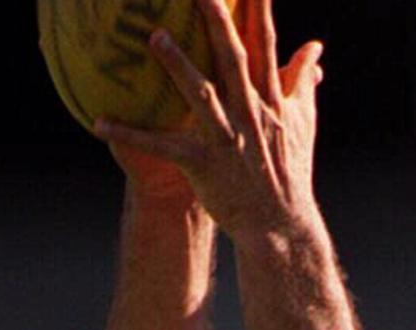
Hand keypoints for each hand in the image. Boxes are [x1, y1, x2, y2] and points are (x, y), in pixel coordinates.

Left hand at [95, 0, 324, 241]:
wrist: (281, 223)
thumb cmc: (290, 169)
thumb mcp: (302, 121)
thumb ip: (302, 80)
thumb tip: (314, 47)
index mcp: (272, 101)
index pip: (267, 48)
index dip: (260, 12)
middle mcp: (251, 114)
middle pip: (234, 62)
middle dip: (219, 25)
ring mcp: (228, 139)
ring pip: (202, 97)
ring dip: (179, 67)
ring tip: (156, 37)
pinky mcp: (204, 165)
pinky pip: (164, 147)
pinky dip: (132, 136)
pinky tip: (100, 123)